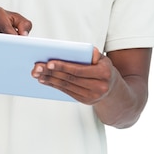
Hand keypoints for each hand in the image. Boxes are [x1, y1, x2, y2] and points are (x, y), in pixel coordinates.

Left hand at [31, 47, 151, 127]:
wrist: (116, 92)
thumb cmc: (105, 69)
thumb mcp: (104, 60)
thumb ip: (94, 54)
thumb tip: (84, 51)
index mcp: (104, 73)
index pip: (79, 70)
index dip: (63, 66)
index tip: (49, 62)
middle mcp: (99, 87)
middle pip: (70, 79)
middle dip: (52, 73)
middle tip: (37, 67)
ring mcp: (92, 97)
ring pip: (67, 86)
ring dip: (50, 80)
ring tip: (37, 73)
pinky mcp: (85, 101)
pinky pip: (67, 92)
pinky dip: (54, 86)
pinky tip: (44, 80)